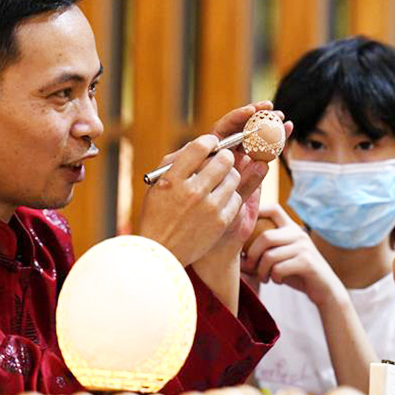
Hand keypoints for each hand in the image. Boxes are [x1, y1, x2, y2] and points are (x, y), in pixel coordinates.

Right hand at [139, 102, 291, 265]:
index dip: (210, 141)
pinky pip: (237, 198)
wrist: (162, 252)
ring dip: (230, 176)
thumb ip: (175, 163)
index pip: (199, 147)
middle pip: (223, 160)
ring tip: (221, 182)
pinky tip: (221, 201)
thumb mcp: (157, 186)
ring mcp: (208, 208)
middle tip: (223, 161)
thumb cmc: (158, 215)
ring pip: (233, 178)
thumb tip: (200, 145)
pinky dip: (231, 197)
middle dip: (225, 157)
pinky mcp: (221, 222)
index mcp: (172, 180)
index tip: (213, 143)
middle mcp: (192, 191)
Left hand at [241, 203, 343, 306]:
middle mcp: (298, 234)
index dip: (256, 212)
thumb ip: (260, 255)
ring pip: (270, 256)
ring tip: (265, 278)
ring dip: (262, 271)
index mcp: (291, 229)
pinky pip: (279, 268)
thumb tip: (235, 256)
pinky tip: (277, 281)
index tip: (244, 228)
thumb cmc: (297, 274)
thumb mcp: (279, 260)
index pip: (273, 209)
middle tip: (250, 267)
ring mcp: (304, 247)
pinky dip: (274, 278)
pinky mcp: (307, 262)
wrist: (325, 290)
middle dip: (252, 255)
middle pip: (265, 237)